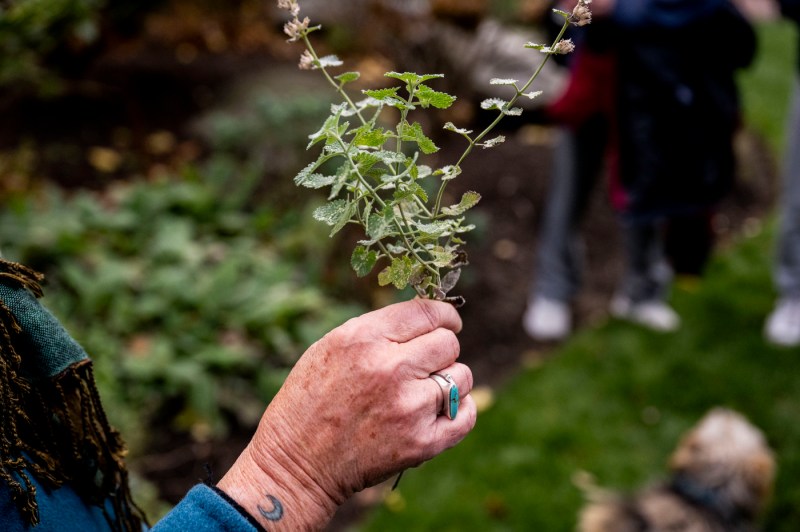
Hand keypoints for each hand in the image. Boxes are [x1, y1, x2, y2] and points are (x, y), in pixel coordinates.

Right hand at [218, 299, 475, 529]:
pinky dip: (458, 412)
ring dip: (449, 382)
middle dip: (441, 351)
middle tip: (425, 364)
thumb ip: (379, 330)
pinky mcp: (422, 442)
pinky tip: (436, 412)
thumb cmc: (311, 400)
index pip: (428, 312)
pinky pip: (466, 414)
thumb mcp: (332, 347)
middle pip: (449, 343)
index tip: (449, 323)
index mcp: (364, 338)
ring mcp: (409, 406)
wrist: (296, 464)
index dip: (445, 316)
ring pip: (462, 376)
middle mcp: (390, 367)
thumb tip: (430, 316)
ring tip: (421, 393)